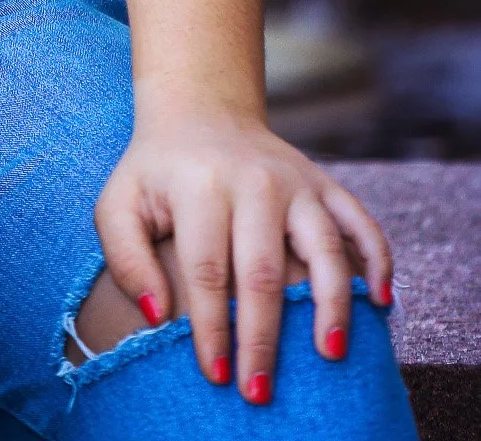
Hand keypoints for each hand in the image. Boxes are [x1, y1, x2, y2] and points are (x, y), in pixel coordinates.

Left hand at [95, 112, 392, 401]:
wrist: (200, 110)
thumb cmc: (157, 172)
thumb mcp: (120, 203)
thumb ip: (126, 258)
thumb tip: (157, 315)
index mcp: (201, 186)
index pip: (208, 270)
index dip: (213, 328)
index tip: (216, 375)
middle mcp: (254, 181)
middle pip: (263, 270)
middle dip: (263, 337)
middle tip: (260, 390)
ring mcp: (295, 180)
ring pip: (323, 246)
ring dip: (331, 304)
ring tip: (330, 354)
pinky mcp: (324, 182)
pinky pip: (360, 221)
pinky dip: (378, 259)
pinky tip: (380, 301)